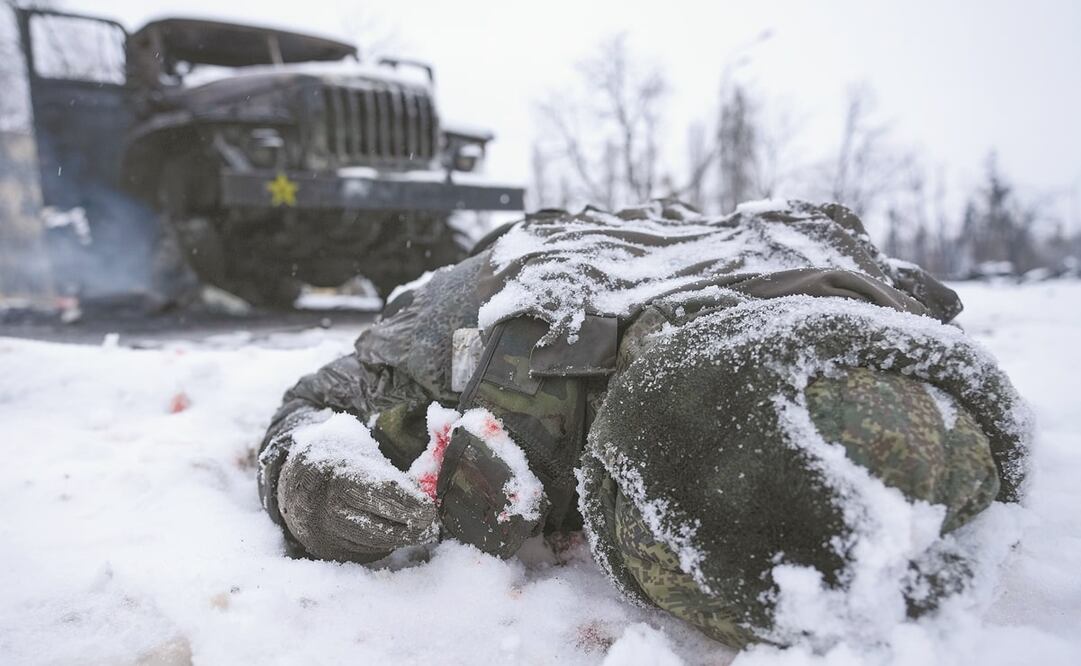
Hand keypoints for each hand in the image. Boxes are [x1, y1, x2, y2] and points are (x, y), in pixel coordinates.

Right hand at [277, 448, 437, 562]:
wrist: (297, 482)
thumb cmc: (340, 465)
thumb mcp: (359, 457)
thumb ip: (387, 477)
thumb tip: (423, 498)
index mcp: (335, 474)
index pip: (374, 491)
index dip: (405, 502)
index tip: (428, 508)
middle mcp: (324, 507)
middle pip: (374, 525)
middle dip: (409, 527)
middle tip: (432, 524)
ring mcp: (323, 532)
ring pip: (371, 543)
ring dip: (402, 539)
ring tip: (424, 532)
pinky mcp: (326, 550)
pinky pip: (363, 551)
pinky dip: (385, 545)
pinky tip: (400, 536)